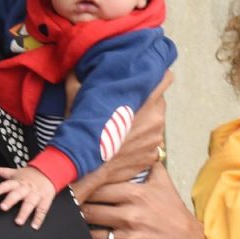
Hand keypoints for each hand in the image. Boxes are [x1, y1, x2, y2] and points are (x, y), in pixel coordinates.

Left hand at [0, 165, 56, 228]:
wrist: (49, 172)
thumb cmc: (31, 175)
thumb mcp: (16, 172)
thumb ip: (3, 172)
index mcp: (19, 182)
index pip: (9, 184)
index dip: (2, 187)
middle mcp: (26, 188)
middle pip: (18, 194)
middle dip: (10, 200)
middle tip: (3, 207)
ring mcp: (36, 194)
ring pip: (29, 204)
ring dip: (24, 213)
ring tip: (18, 222)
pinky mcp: (45, 200)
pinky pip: (42, 210)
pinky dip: (39, 218)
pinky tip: (34, 225)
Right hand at [72, 71, 171, 192]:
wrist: (86, 170)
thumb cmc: (84, 133)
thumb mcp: (77, 100)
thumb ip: (78, 80)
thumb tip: (74, 67)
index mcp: (144, 100)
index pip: (165, 79)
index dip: (157, 76)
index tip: (149, 77)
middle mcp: (156, 119)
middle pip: (159, 103)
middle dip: (147, 102)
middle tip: (130, 106)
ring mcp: (156, 140)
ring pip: (155, 124)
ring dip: (145, 123)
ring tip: (125, 128)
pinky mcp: (152, 156)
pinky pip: (150, 144)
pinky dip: (141, 143)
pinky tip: (126, 145)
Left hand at [79, 163, 203, 238]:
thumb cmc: (173, 212)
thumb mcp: (163, 183)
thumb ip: (148, 164)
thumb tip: (139, 146)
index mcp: (135, 194)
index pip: (97, 188)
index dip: (82, 189)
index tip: (72, 190)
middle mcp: (130, 215)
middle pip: (89, 211)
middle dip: (76, 211)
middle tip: (67, 210)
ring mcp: (129, 238)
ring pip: (91, 234)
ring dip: (80, 232)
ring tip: (73, 228)